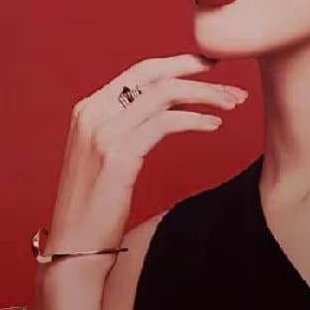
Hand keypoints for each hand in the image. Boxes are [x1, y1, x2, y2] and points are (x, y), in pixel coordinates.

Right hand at [45, 54, 245, 255]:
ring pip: (164, 95)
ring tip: (232, 106)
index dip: (178, 64)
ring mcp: (102, 132)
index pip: (140, 71)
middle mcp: (93, 112)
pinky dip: (195, 120)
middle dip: (197, 73)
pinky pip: (165, 124)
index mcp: (89, 108)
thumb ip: (126, 126)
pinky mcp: (117, 155)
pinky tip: (215, 126)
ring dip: (205, 97)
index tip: (211, 65)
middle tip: (233, 85)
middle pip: (154, 76)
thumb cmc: (98, 204)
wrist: (76, 245)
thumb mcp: (106, 154)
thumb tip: (164, 108)